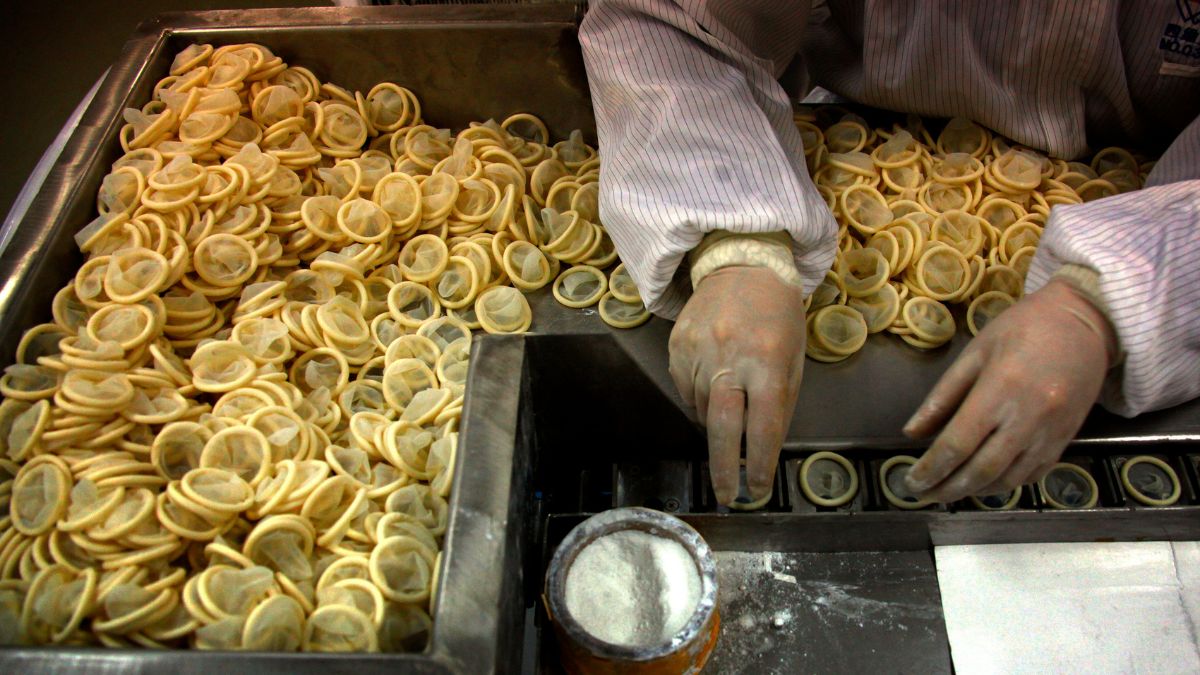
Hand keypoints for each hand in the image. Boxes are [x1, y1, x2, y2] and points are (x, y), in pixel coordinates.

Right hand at [668, 266, 805, 504]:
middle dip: (723, 467)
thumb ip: (781, 402)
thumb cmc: (777, 315)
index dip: (760, 463)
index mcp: (766, 360)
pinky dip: (699, 397)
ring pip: (702, 410)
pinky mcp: (676, 345)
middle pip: (722, 427)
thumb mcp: (793, 356)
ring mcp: (697, 350)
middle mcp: (729, 357)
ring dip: (717, 420)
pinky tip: (712, 378)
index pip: (763, 425)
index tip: (757, 489)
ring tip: (730, 400)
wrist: (741, 264)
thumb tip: (764, 448)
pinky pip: (685, 390)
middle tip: (726, 495)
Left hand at [903, 279, 1115, 501]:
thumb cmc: (1023, 328)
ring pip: (1008, 479)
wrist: (1085, 323)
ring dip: (974, 491)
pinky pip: (1032, 475)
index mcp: (999, 390)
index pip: (957, 443)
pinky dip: (1004, 484)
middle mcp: (1027, 418)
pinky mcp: (1066, 440)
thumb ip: (942, 396)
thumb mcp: (975, 352)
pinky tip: (984, 482)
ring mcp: (1050, 433)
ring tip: (949, 491)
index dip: (931, 469)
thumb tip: (912, 432)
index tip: (911, 482)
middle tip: (925, 495)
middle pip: (981, 470)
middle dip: (948, 488)